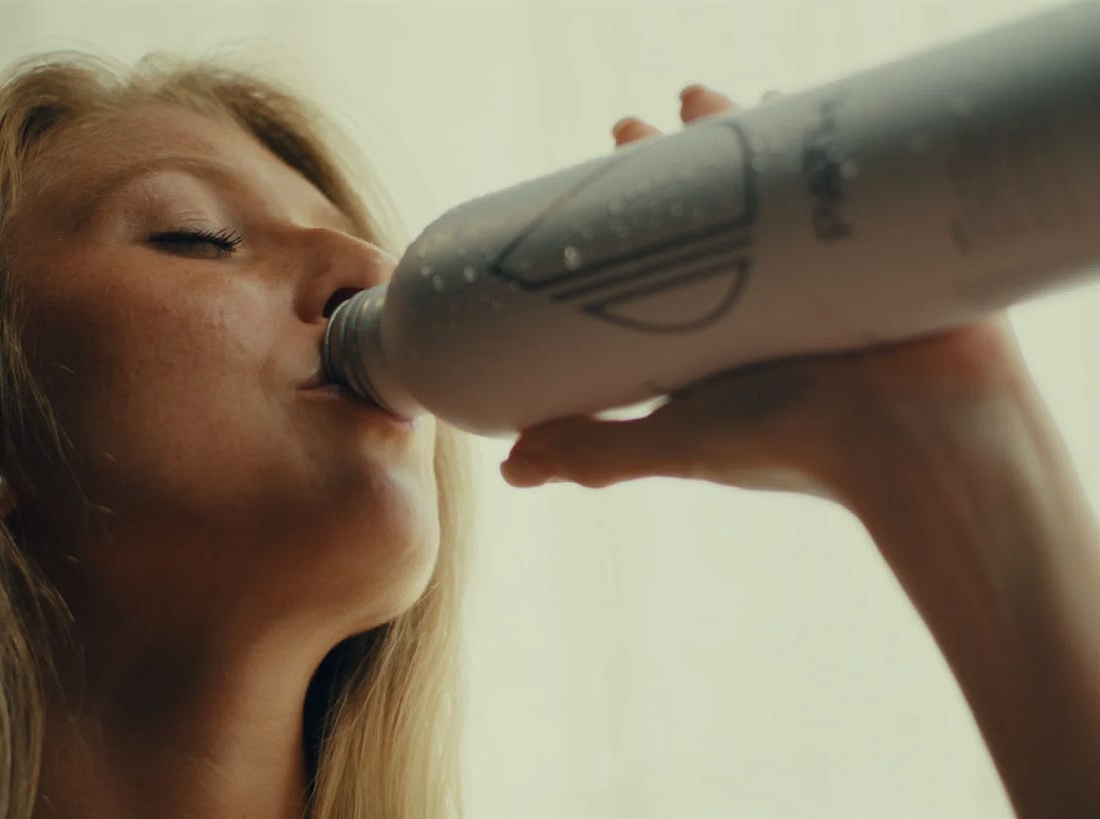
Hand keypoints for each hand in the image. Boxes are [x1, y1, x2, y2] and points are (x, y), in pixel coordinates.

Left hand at [500, 84, 1038, 504]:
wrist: (923, 440)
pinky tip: (795, 99)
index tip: (590, 180)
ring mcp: (823, 268)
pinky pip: (844, 177)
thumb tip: (511, 469)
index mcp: (717, 337)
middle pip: (707, 213)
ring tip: (696, 98)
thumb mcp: (678, 441)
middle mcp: (766, 300)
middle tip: (628, 127)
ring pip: (767, 187)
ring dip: (734, 137)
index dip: (621, 214)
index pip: (656, 260)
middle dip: (667, 164)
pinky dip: (820, 138)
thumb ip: (596, 451)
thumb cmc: (795, 444)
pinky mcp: (879, 246)